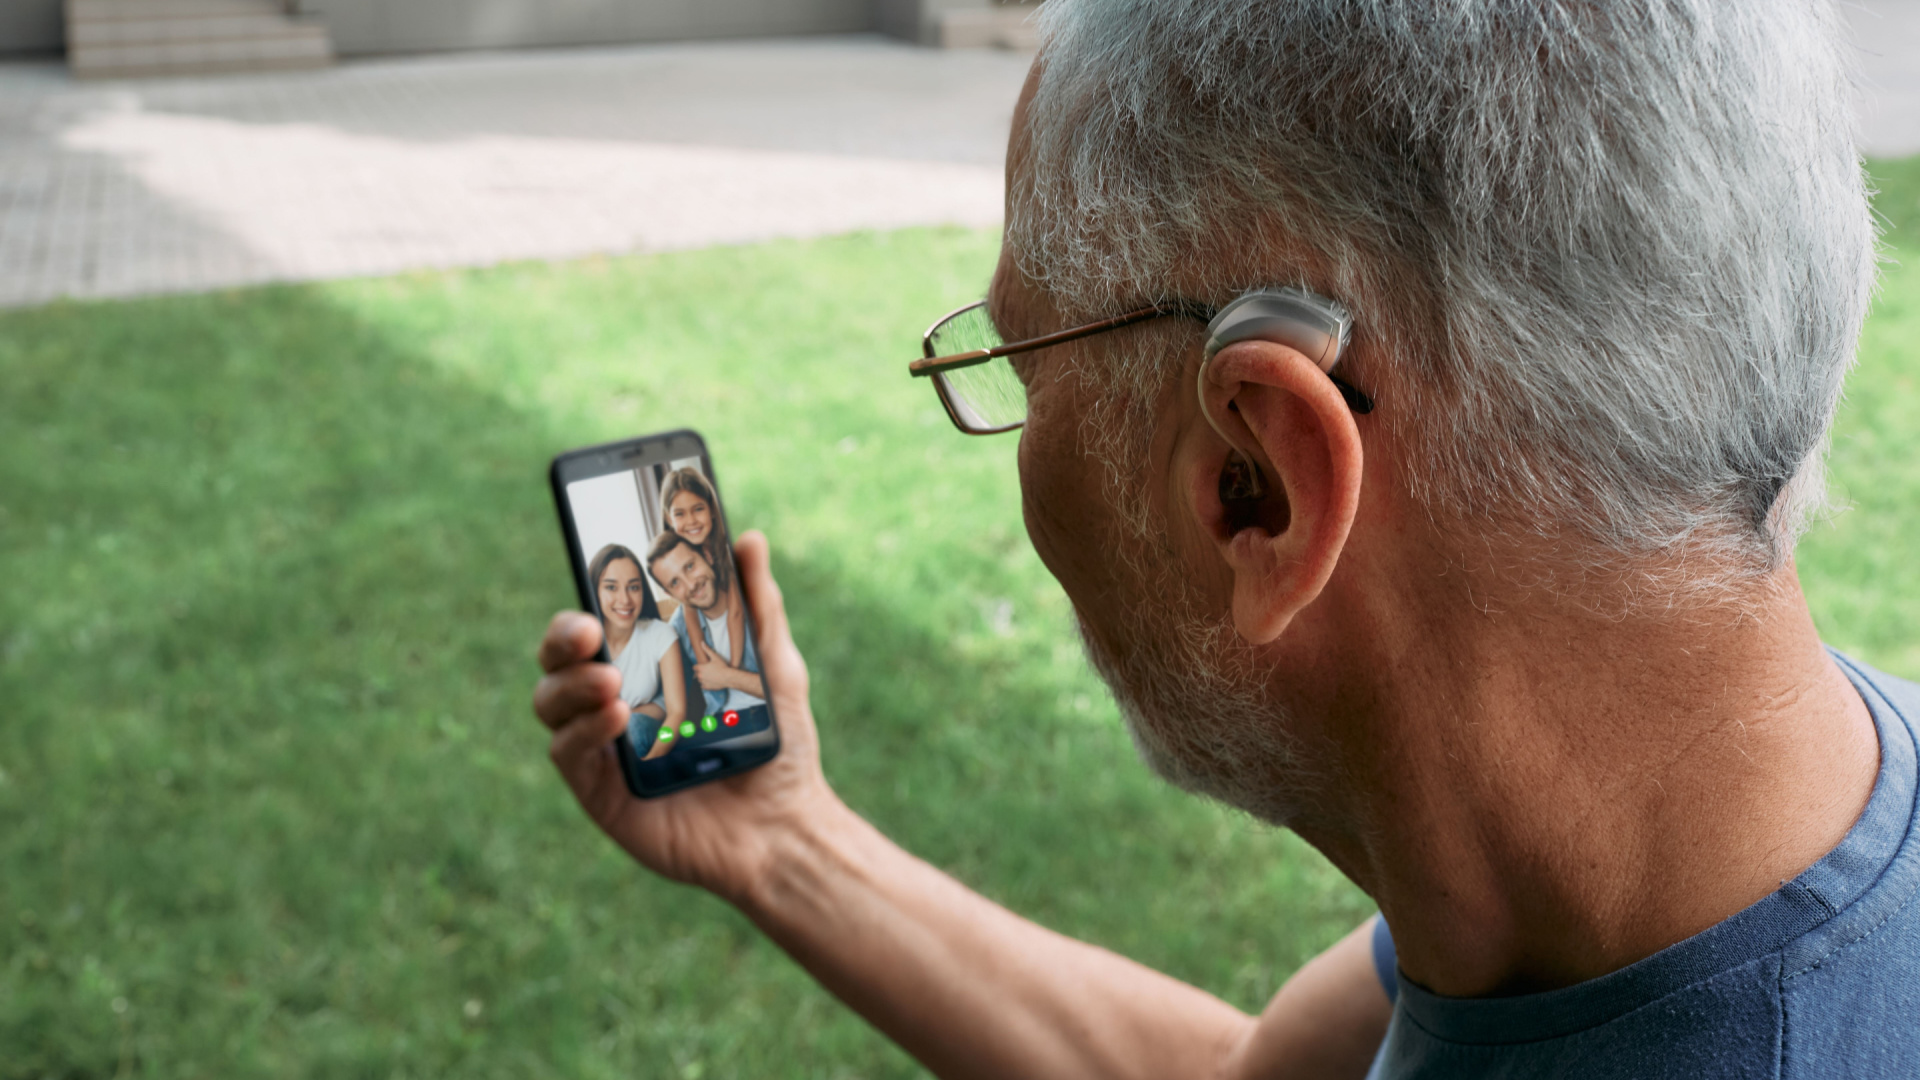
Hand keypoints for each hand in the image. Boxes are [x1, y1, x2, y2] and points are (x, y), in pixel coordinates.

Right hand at [532, 531, 832, 900]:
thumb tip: (750, 540)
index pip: (600, 621)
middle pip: (561, 659)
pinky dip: (584, 730)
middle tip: (588, 628)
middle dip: (562, 636)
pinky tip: (615, 716)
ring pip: (553, 702)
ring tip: (610, 677)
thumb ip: (757, 606)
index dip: (587, 595)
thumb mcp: (774, 666)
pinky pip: (569, 754)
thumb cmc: (778, 745)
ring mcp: (603, 748)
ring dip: (571, 684)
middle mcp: (614, 701)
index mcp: (647, 665)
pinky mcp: (600, 794)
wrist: (787, 826)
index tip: (595, 568)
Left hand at [692, 654, 741, 691]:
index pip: (694, 667)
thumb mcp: (715, 657)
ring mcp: (703, 682)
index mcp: (701, 668)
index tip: (703, 666)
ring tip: (710, 675)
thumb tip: (702, 642)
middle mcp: (700, 676)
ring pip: (699, 680)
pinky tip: (710, 680)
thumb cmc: (722, 667)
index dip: (698, 666)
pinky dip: (705, 683)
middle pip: (696, 674)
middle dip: (700, 672)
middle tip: (708, 670)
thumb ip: (707, 650)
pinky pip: (702, 686)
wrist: (728, 677)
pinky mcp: (707, 687)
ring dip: (702, 678)